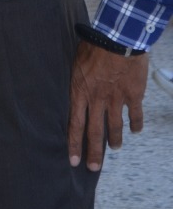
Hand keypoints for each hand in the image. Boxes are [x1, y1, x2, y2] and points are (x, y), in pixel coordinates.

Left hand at [67, 40, 147, 171]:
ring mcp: (116, 99)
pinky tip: (135, 131)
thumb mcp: (76, 64)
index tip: (73, 160)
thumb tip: (78, 90)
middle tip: (94, 168)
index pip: (74, 124)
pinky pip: (134, 115)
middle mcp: (97, 100)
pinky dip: (135, 124)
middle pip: (94, 132)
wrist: (117, 39)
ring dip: (114, 140)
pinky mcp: (133, 95)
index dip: (74, 143)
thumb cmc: (93, 46)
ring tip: (113, 149)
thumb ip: (78, 81)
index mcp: (79, 92)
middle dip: (93, 152)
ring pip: (114, 126)